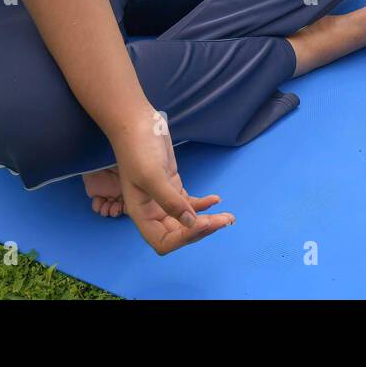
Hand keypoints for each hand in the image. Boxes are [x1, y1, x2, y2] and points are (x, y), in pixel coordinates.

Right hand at [111, 111, 233, 254]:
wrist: (137, 124)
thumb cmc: (139, 150)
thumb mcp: (153, 176)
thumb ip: (170, 201)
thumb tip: (190, 223)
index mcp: (141, 214)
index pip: (163, 241)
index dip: (184, 237)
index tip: (204, 222)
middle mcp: (151, 212)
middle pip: (178, 233)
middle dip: (202, 230)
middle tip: (225, 220)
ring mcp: (163, 200)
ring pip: (186, 220)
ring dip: (207, 220)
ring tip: (228, 217)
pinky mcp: (172, 187)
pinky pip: (189, 204)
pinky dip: (203, 204)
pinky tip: (216, 199)